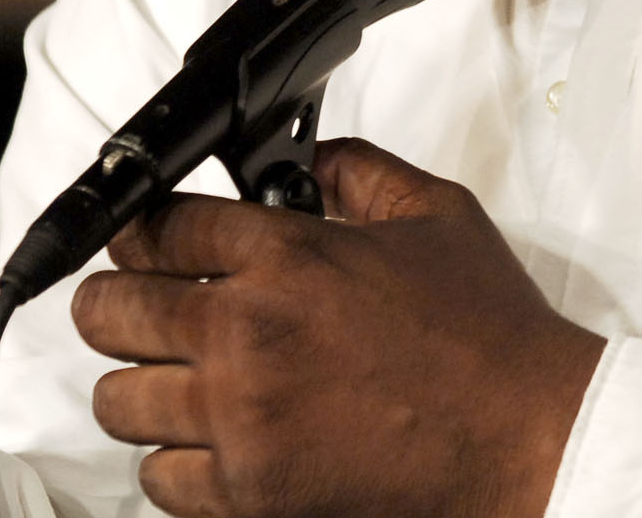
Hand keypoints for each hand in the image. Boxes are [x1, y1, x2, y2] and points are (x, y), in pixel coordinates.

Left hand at [75, 139, 605, 517]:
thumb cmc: (491, 338)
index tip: (150, 241)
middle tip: (145, 305)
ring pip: (118, 400)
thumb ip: (360, 170)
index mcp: (289, 257)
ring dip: (142, 383)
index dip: (145, 230)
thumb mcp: (436, 213)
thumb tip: (313, 157)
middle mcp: (249, 336)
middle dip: (121, 301)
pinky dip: (174, 461)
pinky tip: (210, 441)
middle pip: (111, 311)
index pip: (156, 228)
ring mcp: (242, 421)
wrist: (531, 440)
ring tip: (175, 378)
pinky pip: (156, 479)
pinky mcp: (250, 495)